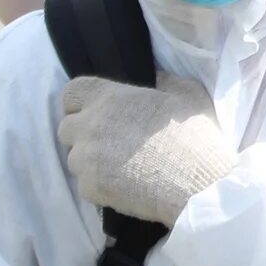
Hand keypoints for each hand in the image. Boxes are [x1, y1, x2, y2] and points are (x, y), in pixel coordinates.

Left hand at [56, 74, 237, 226]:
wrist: (199, 186)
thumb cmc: (196, 136)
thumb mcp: (185, 93)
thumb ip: (159, 81)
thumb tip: (152, 77)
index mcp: (108, 97)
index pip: (71, 93)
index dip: (80, 104)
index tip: (96, 114)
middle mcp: (90, 125)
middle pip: (66, 129)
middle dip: (83, 136)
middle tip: (110, 145)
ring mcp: (87, 159)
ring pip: (74, 160)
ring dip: (91, 163)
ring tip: (120, 168)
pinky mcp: (91, 188)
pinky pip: (85, 186)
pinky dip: (100, 187)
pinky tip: (125, 186)